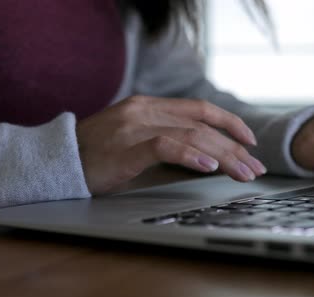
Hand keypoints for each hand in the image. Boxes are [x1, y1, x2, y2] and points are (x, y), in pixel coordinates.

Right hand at [76, 96, 266, 193]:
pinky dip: (190, 155)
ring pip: (191, 135)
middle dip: (234, 147)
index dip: (230, 122)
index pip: (200, 109)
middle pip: (202, 125)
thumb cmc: (100, 157)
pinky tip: (209, 166)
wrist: (58, 163)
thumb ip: (170, 143)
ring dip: (223, 156)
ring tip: (243, 172)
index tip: (250, 141)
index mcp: (150, 106)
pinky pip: (164, 147)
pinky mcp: (125, 147)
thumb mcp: (138, 143)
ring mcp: (134, 127)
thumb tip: (210, 159)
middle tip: (255, 167)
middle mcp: (145, 111)